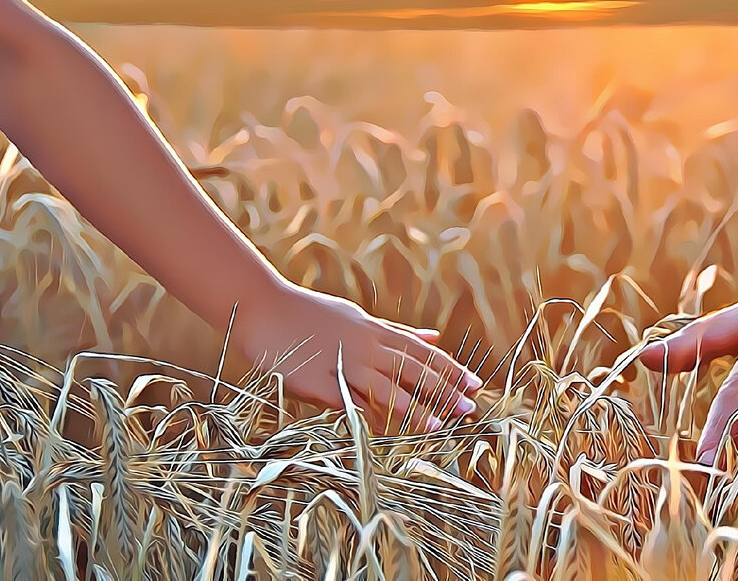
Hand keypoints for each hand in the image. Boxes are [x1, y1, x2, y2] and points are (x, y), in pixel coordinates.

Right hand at [232, 280, 481, 432]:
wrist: (263, 306)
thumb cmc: (312, 313)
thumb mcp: (360, 317)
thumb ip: (396, 332)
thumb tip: (434, 337)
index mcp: (375, 331)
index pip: (421, 351)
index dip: (449, 368)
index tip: (474, 383)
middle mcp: (364, 346)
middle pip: (411, 369)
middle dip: (442, 389)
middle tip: (469, 407)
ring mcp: (340, 363)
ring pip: (384, 387)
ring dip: (413, 408)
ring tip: (438, 425)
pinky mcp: (315, 381)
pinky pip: (345, 402)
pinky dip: (367, 415)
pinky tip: (386, 430)